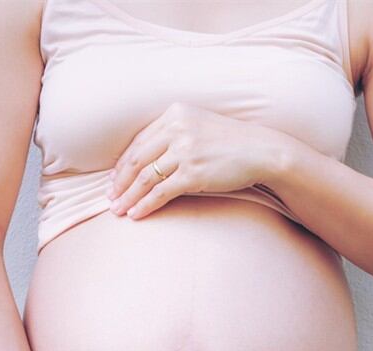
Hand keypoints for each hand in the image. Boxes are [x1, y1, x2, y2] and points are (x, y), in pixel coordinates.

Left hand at [106, 101, 297, 219]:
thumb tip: (148, 158)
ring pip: (145, 177)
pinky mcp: (193, 174)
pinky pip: (160, 192)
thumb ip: (176, 133)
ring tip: (119, 210)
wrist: (262, 151)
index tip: (114, 178)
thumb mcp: (201, 126)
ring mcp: (185, 152)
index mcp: (176, 114)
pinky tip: (137, 213)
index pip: (139, 141)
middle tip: (110, 198)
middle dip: (120, 182)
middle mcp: (177, 129)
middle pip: (137, 159)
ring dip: (128, 196)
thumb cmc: (233, 142)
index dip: (122, 162)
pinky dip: (145, 204)